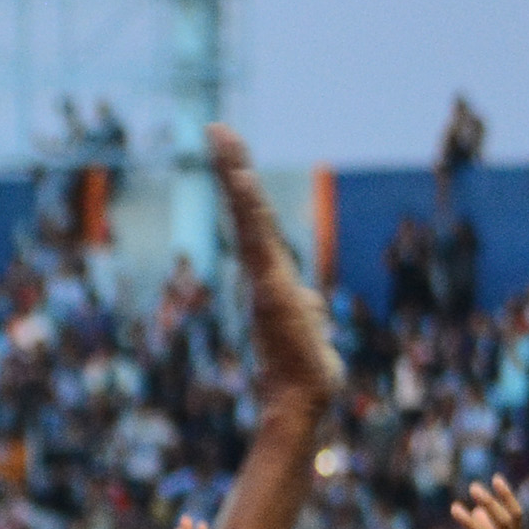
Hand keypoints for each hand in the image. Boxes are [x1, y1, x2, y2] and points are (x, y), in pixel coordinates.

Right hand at [212, 125, 339, 417]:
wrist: (303, 400)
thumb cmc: (306, 374)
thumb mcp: (311, 332)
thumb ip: (307, 310)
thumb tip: (310, 302)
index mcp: (272, 276)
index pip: (259, 223)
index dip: (244, 188)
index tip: (232, 153)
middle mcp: (265, 271)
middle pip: (249, 209)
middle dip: (233, 167)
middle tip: (217, 128)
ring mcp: (266, 277)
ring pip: (252, 217)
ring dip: (236, 176)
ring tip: (224, 138)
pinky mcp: (269, 286)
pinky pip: (259, 239)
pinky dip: (248, 209)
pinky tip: (244, 180)